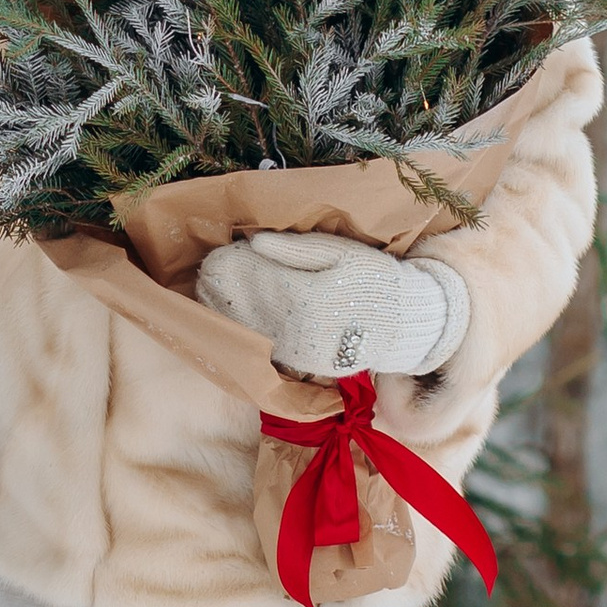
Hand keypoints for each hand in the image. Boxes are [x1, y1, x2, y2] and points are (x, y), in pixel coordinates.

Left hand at [197, 231, 469, 379]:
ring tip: (210, 294)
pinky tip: (235, 317)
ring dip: (230, 313)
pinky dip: (249, 331)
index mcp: (313, 297)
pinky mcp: (308, 365)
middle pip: (253, 307)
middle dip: (226, 291)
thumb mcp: (342, 253)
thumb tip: (254, 242)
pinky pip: (270, 346)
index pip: (262, 279)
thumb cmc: (374, 279)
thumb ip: (297, 249)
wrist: (405, 323)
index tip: (213, 256)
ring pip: (256, 329)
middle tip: (202, 275)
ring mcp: (305, 352)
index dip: (235, 268)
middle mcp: (305, 330)